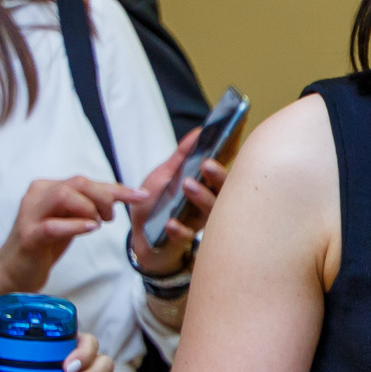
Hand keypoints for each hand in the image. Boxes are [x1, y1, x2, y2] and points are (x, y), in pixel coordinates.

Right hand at [0, 175, 138, 293]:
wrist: (14, 271)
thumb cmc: (45, 245)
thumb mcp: (71, 221)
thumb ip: (89, 207)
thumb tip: (120, 195)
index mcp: (48, 187)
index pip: (87, 181)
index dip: (117, 188)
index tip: (141, 195)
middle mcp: (37, 195)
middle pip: (78, 183)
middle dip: (104, 197)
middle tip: (110, 218)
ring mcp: (30, 214)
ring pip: (63, 196)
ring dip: (89, 209)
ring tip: (97, 224)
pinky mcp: (28, 235)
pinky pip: (52, 225)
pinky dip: (75, 225)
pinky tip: (90, 229)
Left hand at [127, 128, 227, 277]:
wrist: (141, 236)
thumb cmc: (157, 203)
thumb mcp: (164, 174)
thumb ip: (181, 156)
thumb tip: (198, 132)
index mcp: (205, 185)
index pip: (221, 171)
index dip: (227, 158)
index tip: (229, 143)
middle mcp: (208, 202)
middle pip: (223, 190)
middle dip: (217, 177)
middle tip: (206, 164)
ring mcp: (198, 222)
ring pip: (210, 212)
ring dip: (200, 197)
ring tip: (187, 185)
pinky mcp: (184, 239)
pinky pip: (187, 235)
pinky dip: (179, 229)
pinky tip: (171, 223)